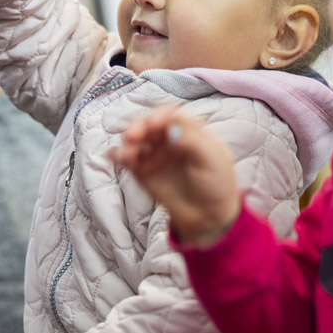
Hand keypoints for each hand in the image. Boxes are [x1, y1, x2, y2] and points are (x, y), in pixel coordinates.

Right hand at [115, 107, 241, 245]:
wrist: (208, 217)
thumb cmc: (216, 185)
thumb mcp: (212, 159)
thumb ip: (191, 140)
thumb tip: (170, 128)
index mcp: (189, 131)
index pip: (171, 114)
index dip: (161, 115)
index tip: (155, 124)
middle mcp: (169, 139)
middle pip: (148, 124)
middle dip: (139, 126)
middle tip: (133, 136)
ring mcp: (154, 154)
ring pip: (136, 140)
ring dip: (127, 142)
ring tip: (127, 155)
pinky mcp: (142, 171)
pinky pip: (126, 158)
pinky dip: (118, 154)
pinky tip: (116, 157)